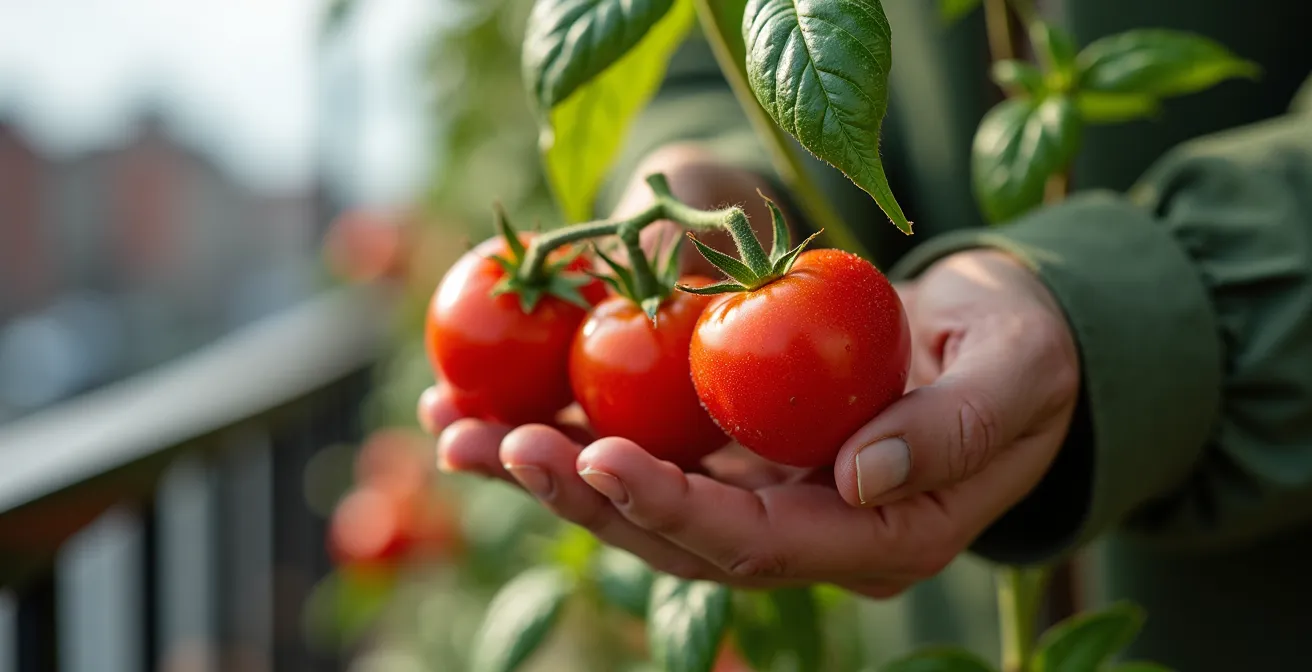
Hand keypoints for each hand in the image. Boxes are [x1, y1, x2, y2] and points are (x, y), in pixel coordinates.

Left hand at [420, 154, 1078, 594]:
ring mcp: (765, 501)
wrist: (1003, 349)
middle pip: (673, 539)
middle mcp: (805, 537)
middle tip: (483, 446)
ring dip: (546, 471)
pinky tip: (497, 402)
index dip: (672, 508)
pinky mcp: (738, 460)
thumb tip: (855, 478)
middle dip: (575, 497)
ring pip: (642, 505)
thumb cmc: (1023, 355)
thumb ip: (948, 431)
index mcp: (876, 537)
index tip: (595, 455)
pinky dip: (572, 429)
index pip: (758, 544)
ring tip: (451, 431)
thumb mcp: (1015, 376)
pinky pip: (649, 452)